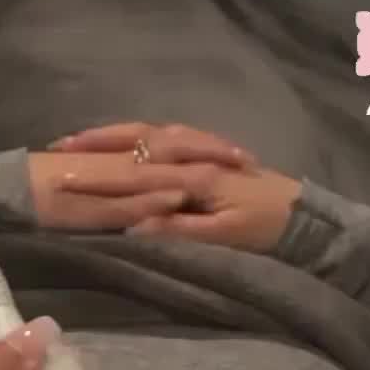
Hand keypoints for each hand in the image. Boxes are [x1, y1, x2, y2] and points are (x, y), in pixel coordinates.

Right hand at [52, 122, 301, 251]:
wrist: (305, 219)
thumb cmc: (264, 230)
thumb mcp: (222, 236)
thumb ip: (178, 229)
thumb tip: (134, 223)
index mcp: (195, 172)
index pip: (136, 161)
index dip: (98, 163)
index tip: (64, 167)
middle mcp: (195, 153)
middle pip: (140, 136)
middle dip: (101, 139)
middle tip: (63, 144)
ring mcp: (203, 152)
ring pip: (153, 133)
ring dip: (117, 135)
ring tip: (84, 141)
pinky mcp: (209, 158)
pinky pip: (168, 139)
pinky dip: (141, 138)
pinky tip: (126, 146)